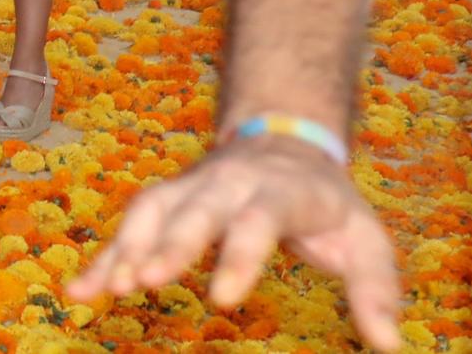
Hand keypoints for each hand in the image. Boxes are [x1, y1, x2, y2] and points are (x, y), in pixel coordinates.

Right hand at [66, 137, 400, 351]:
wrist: (285, 138)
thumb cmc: (327, 200)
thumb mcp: (365, 236)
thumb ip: (375, 288)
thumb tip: (390, 345)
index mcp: (278, 189)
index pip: (256, 219)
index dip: (238, 256)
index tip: (222, 299)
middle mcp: (226, 182)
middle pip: (193, 209)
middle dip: (167, 244)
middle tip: (145, 282)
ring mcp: (190, 186)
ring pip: (151, 209)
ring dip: (125, 246)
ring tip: (106, 289)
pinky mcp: (166, 198)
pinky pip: (128, 224)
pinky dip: (104, 256)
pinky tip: (81, 291)